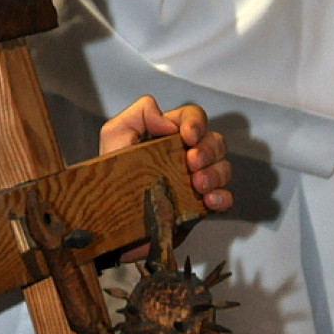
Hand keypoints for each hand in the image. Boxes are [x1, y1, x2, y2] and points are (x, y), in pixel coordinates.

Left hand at [99, 95, 231, 211]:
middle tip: (191, 162)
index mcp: (167, 134)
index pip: (192, 117)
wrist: (109, 220)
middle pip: (214, 140)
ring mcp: (193, 180)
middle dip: (208, 150)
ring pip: (223, 166)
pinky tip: (209, 199)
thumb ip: (139, 113)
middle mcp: (183, 154)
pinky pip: (224, 197)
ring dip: (215, 173)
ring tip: (197, 183)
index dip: (196, 123)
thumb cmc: (109, 175)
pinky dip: (223, 196)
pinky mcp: (197, 206)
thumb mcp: (115, 134)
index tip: (188, 136)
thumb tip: (168, 121)